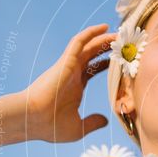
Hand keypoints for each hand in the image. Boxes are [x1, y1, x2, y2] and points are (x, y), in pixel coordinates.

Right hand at [21, 24, 116, 141]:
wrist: (33, 120)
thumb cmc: (50, 126)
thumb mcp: (78, 128)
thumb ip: (92, 123)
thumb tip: (105, 120)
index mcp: (75, 86)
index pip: (94, 69)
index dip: (108, 63)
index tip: (122, 60)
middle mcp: (72, 73)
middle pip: (93, 54)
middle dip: (108, 47)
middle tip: (124, 42)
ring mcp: (69, 66)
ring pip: (89, 45)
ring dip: (104, 38)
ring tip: (120, 33)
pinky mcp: (66, 61)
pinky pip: (79, 42)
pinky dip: (91, 33)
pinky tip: (104, 28)